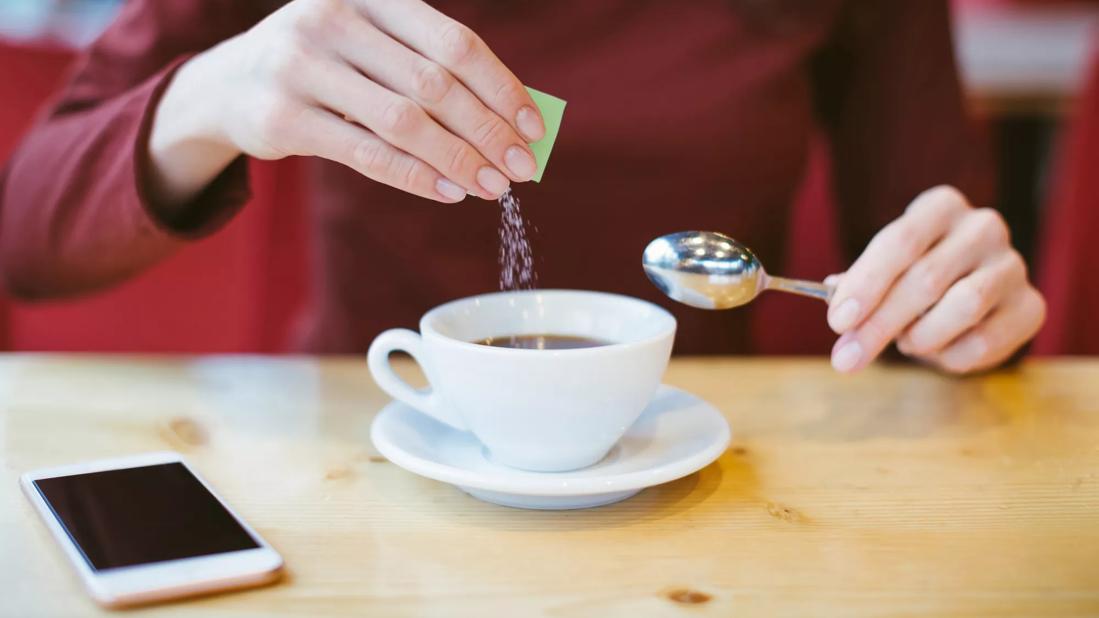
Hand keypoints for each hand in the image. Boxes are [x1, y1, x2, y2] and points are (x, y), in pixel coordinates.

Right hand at [150, 0, 544, 205]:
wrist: (229, 83)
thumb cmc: (327, 64)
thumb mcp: (373, 45)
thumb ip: (430, 68)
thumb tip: (512, 120)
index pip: (455, 42)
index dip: (502, 88)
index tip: (533, 128)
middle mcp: (334, 18)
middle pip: (435, 84)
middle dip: (487, 131)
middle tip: (520, 168)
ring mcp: (302, 66)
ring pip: (404, 122)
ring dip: (458, 160)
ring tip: (491, 186)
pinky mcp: (283, 117)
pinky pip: (368, 155)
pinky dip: (416, 178)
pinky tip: (449, 192)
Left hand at [826, 186, 1045, 374]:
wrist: (973, 297)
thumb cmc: (914, 276)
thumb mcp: (883, 272)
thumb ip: (858, 285)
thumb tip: (835, 300)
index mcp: (940, 207)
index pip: (900, 241)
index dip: (866, 284)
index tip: (838, 322)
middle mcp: (983, 228)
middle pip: (926, 279)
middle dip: (879, 324)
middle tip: (847, 357)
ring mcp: (1012, 265)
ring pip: (963, 307)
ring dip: (920, 337)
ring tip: (905, 342)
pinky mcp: (1031, 307)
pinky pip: (984, 341)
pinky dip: (949, 356)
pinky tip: (938, 351)